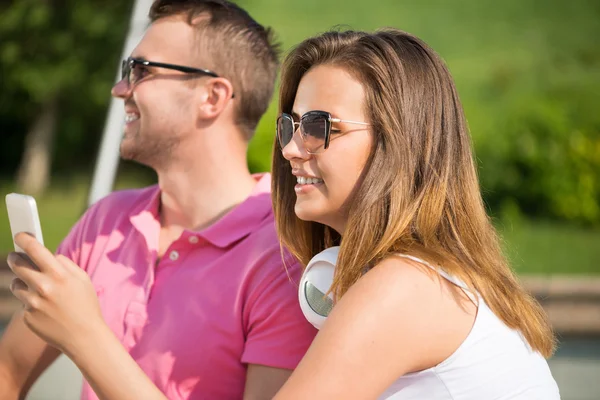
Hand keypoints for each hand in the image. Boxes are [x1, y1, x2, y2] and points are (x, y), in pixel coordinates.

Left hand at [7, 232, 104, 356]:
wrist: (84, 337)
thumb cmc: (86, 306)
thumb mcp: (83, 279)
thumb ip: (65, 264)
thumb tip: (49, 255)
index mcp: (58, 274)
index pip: (34, 249)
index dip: (24, 239)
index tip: (19, 236)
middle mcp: (43, 286)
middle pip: (17, 264)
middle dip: (15, 258)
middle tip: (15, 257)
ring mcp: (33, 303)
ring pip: (16, 284)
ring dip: (22, 282)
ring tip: (36, 288)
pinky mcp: (27, 317)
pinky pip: (23, 303)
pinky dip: (30, 302)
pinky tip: (45, 308)